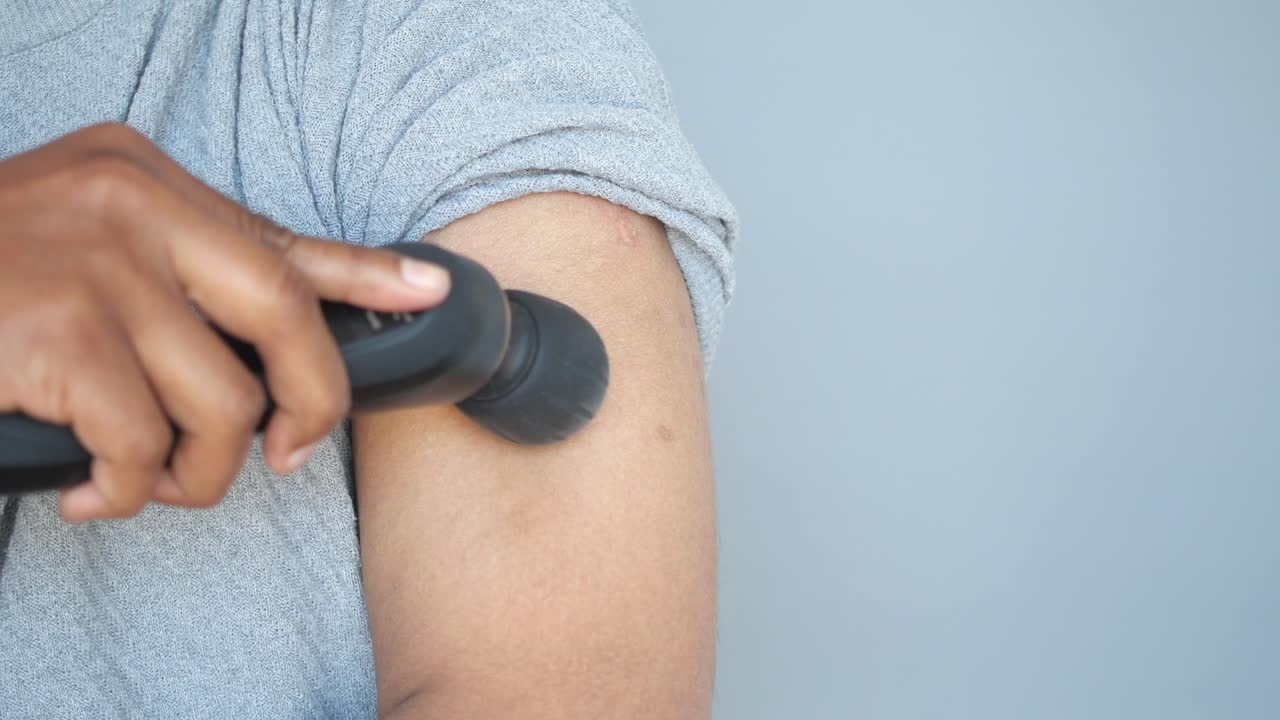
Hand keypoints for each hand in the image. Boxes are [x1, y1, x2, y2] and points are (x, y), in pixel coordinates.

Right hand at [0, 122, 449, 521]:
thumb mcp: (91, 244)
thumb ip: (186, 272)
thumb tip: (299, 312)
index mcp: (145, 180)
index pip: (281, 237)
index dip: (368, 273)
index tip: (431, 291)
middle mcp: (129, 206)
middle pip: (283, 317)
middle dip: (308, 404)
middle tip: (286, 451)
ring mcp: (92, 265)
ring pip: (217, 404)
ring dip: (194, 474)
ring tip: (148, 480)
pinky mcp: (53, 333)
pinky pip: (142, 444)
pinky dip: (127, 491)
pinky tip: (90, 492)